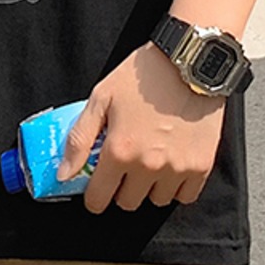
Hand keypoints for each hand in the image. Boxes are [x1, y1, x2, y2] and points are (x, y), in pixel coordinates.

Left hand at [58, 44, 226, 213]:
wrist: (187, 62)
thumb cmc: (143, 76)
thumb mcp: (101, 98)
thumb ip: (79, 139)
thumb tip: (64, 173)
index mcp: (120, 150)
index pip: (99, 199)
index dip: (94, 196)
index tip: (96, 187)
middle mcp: (148, 166)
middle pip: (127, 203)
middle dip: (121, 188)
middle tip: (124, 165)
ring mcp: (176, 168)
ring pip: (157, 201)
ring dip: (149, 187)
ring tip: (150, 160)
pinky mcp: (201, 166)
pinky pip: (185, 196)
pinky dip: (177, 186)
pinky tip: (171, 163)